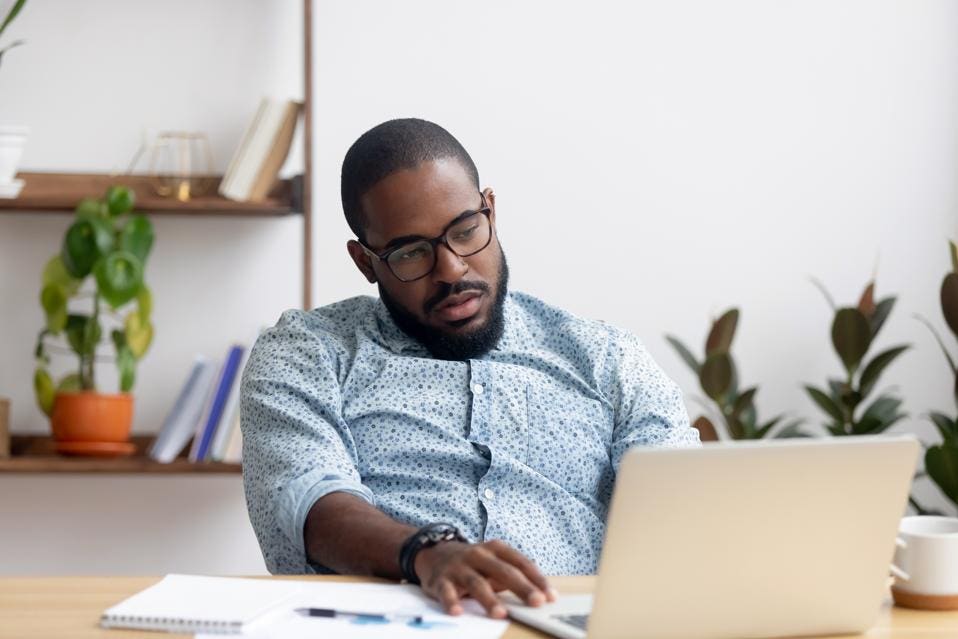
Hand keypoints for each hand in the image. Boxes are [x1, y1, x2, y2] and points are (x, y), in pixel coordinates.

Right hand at [414, 539, 556, 617]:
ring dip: (488, 599)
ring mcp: (459, 567)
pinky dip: (451, 601)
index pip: (520, 563)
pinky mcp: (440, 580)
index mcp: (496, 550)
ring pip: (476, 582)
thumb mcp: (494, 562)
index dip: (537, 579)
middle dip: (521, 587)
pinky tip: (457, 612)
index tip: (550, 596)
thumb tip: (543, 593)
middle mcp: (478, 555)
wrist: (434, 553)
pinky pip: (446, 591)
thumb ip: (515, 574)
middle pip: (503, 572)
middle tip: (536, 602)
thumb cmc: (474, 563)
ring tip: (500, 613)